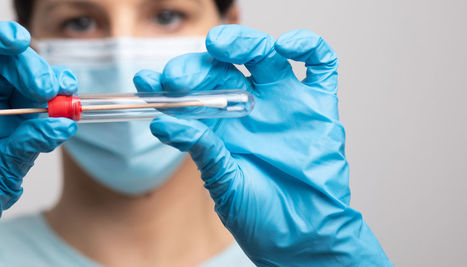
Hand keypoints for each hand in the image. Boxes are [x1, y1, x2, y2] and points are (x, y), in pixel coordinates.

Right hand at [0, 3, 75, 265]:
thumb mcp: (6, 175)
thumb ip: (29, 145)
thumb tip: (63, 122)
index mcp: (12, 113)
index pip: (35, 82)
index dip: (51, 78)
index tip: (64, 87)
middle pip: (6, 60)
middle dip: (28, 64)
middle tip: (39, 82)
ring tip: (15, 40)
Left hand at [134, 25, 390, 264]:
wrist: (305, 239)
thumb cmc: (262, 216)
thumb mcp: (224, 183)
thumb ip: (200, 149)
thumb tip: (161, 122)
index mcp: (221, 124)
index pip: (192, 90)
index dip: (169, 82)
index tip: (148, 83)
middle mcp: (251, 107)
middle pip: (223, 65)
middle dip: (197, 64)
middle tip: (179, 76)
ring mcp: (285, 102)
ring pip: (264, 54)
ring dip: (242, 41)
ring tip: (221, 46)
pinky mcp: (319, 106)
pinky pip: (319, 64)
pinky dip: (307, 45)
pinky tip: (286, 47)